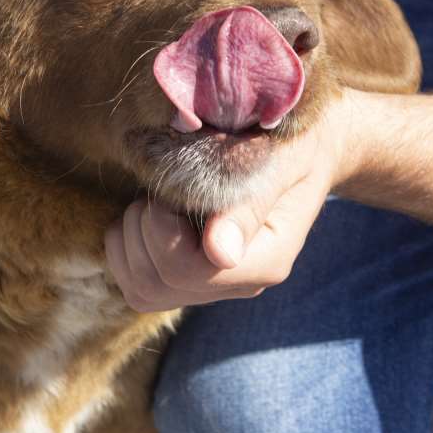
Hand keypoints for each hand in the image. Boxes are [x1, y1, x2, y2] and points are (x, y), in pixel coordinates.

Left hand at [105, 93, 359, 311]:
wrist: (307, 149)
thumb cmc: (294, 142)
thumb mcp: (282, 158)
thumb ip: (251, 202)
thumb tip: (220, 252)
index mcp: (266, 259)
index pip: (187, 268)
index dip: (162, 224)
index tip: (176, 180)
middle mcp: (239, 284)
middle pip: (157, 283)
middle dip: (143, 227)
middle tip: (164, 187)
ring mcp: (213, 286)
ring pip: (142, 290)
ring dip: (130, 238)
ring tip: (157, 200)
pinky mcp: (189, 280)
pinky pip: (136, 286)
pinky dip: (125, 248)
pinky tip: (148, 214)